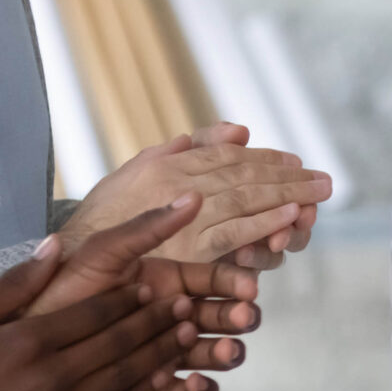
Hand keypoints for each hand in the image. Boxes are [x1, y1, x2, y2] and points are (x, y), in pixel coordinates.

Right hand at [0, 213, 203, 390]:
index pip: (94, 313)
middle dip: (156, 321)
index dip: (129, 299)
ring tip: (188, 333)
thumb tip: (55, 245)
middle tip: (186, 304)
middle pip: (119, 342)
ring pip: (126, 376)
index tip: (153, 285)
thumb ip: (13, 284)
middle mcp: (50, 375)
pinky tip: (166, 376)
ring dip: (161, 353)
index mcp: (27, 341)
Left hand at [27, 195, 258, 390]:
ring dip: (225, 352)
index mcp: (164, 282)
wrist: (20, 347)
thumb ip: (147, 228)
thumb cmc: (59, 293)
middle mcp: (168, 317)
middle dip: (236, 318)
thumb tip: (193, 196)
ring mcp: (162, 353)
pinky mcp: (152, 389)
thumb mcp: (103, 253)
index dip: (235, 283)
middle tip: (240, 319)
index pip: (213, 280)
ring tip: (224, 353)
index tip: (249, 287)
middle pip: (220, 318)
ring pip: (211, 354)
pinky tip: (193, 384)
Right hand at [59, 122, 333, 269]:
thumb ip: (185, 149)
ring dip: (286, 195)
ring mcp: (184, 217)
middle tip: (323, 181)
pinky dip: (264, 223)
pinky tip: (289, 217)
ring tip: (317, 194)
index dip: (265, 160)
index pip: (228, 159)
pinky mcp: (188, 250)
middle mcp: (178, 185)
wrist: (68, 261)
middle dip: (287, 178)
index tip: (295, 164)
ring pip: (246, 201)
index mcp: (168, 165)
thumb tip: (238, 129)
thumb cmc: (103, 219)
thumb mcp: (136, 172)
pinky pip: (234, 233)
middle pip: (245, 177)